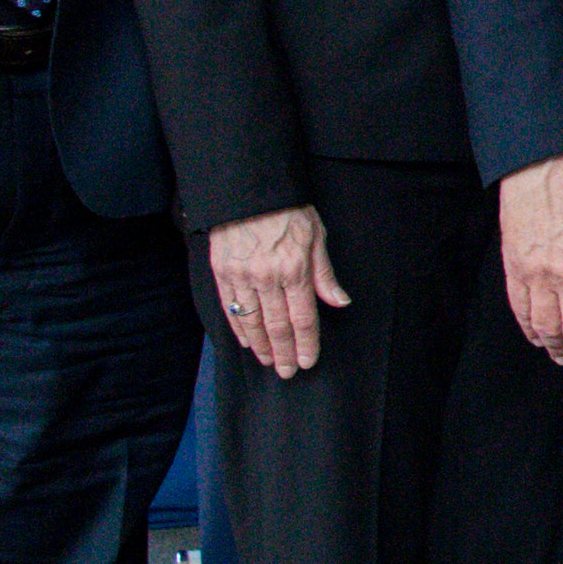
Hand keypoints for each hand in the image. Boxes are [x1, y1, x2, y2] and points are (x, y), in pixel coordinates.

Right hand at [205, 206, 348, 377]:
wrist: (248, 191)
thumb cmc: (287, 210)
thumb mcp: (315, 235)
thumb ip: (324, 273)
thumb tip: (340, 301)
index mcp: (295, 270)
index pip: (303, 318)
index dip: (307, 344)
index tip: (308, 361)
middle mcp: (267, 278)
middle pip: (277, 327)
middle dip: (285, 353)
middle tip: (288, 372)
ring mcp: (242, 277)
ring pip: (252, 322)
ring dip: (261, 347)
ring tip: (269, 361)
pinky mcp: (222, 273)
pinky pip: (231, 309)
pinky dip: (239, 328)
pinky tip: (247, 341)